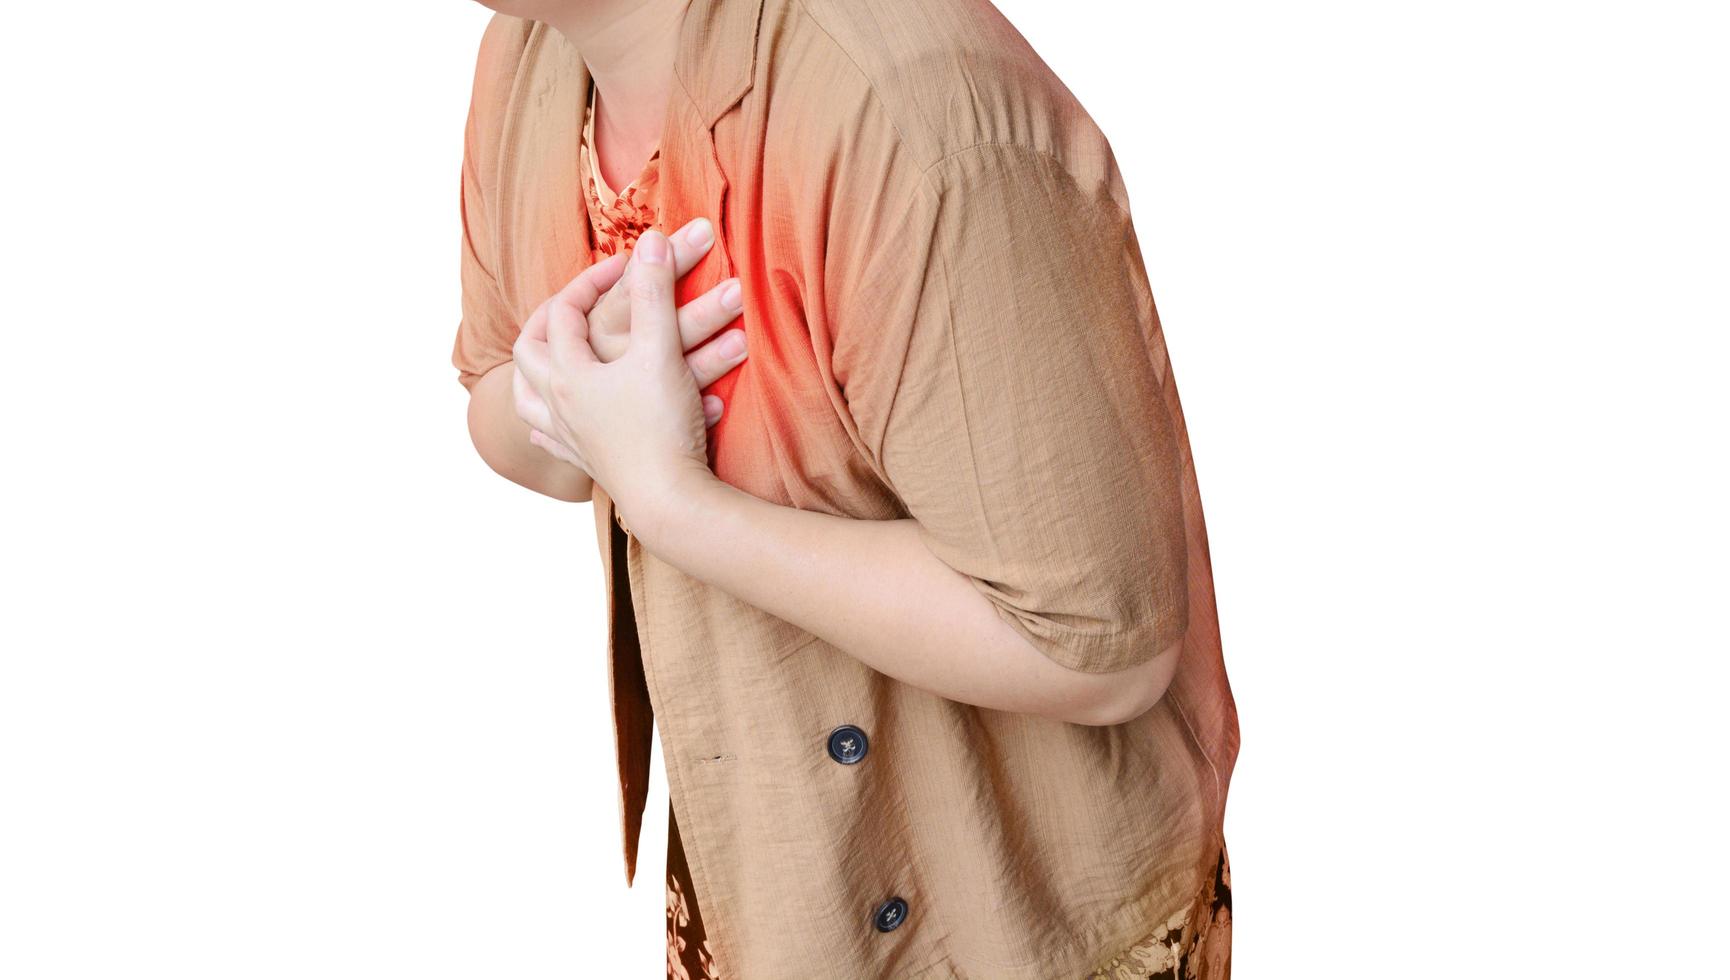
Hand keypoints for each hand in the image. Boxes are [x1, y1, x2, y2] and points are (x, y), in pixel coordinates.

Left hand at [512, 228, 728, 536]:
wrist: (668, 500)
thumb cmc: (661, 425)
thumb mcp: (660, 348)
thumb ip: (654, 291)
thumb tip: (652, 239)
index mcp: (567, 372)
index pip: (563, 312)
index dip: (591, 281)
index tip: (627, 266)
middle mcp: (557, 404)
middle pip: (530, 353)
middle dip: (547, 321)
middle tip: (572, 306)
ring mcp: (568, 437)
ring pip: (529, 398)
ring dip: (534, 372)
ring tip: (547, 360)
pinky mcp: (587, 464)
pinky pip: (550, 440)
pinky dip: (548, 422)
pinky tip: (557, 422)